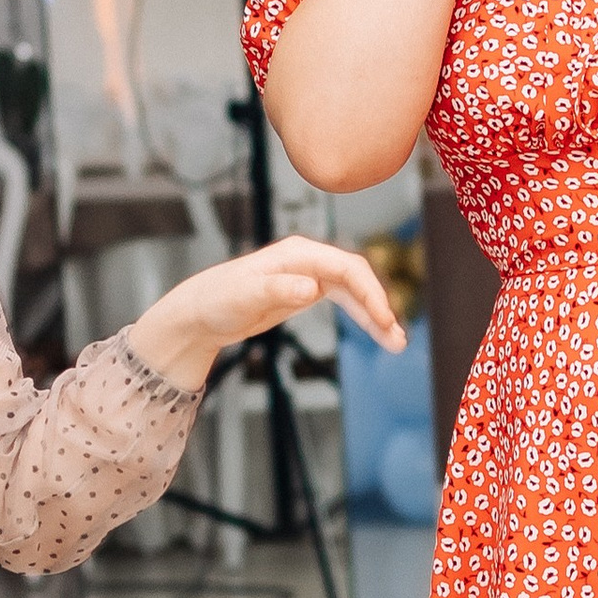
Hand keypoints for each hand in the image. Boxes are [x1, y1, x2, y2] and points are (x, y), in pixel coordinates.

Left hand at [132, 240, 407, 391]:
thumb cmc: (218, 300)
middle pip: (357, 278)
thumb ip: (279, 289)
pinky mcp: (307, 291)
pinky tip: (378, 333)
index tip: (383, 320)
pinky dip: (362, 317)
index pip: (347, 267)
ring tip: (397, 344)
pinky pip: (345, 301)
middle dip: (379, 306)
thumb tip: (312, 287)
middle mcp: (309, 259)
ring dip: (377, 315)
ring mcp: (310, 274)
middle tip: (395, 338)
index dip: (369, 293)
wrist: (200, 312)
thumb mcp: (246, 295)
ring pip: (355, 292)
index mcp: (298, 254)